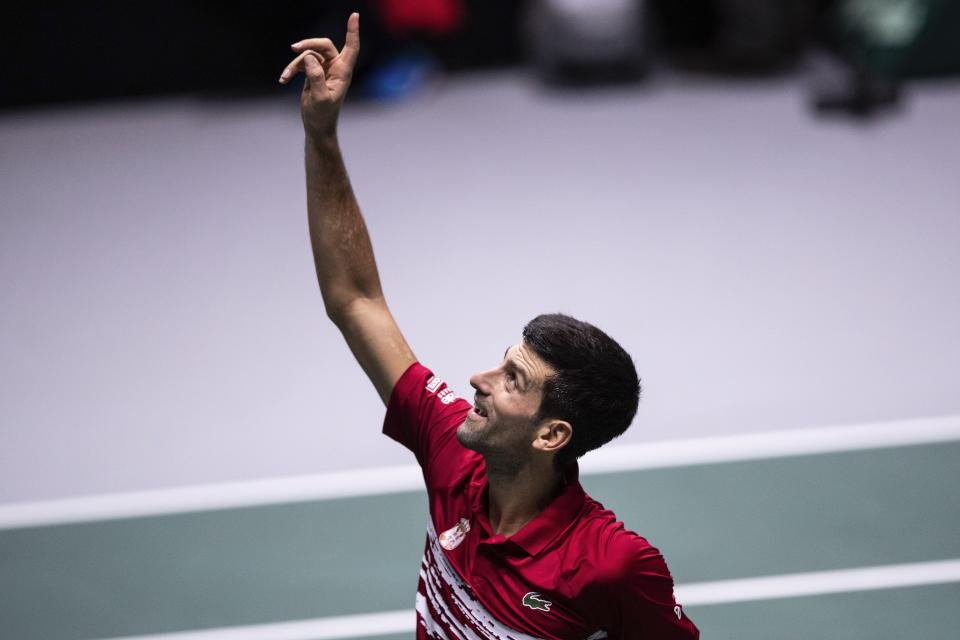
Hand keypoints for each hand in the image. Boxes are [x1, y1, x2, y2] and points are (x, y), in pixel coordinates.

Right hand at [279, 12, 359, 139]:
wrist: (316, 126)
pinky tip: (283, 79)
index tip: (354, 15)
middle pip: (323, 45)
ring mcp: (324, 69)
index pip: (351, 47)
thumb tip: (310, 59)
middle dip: (309, 44)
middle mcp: (335, 68)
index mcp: (343, 72)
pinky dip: (292, 70)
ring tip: (285, 76)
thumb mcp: (320, 98)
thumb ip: (316, 78)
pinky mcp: (313, 73)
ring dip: (295, 64)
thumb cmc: (322, 115)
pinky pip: (301, 63)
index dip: (353, 31)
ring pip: (309, 55)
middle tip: (294, 48)